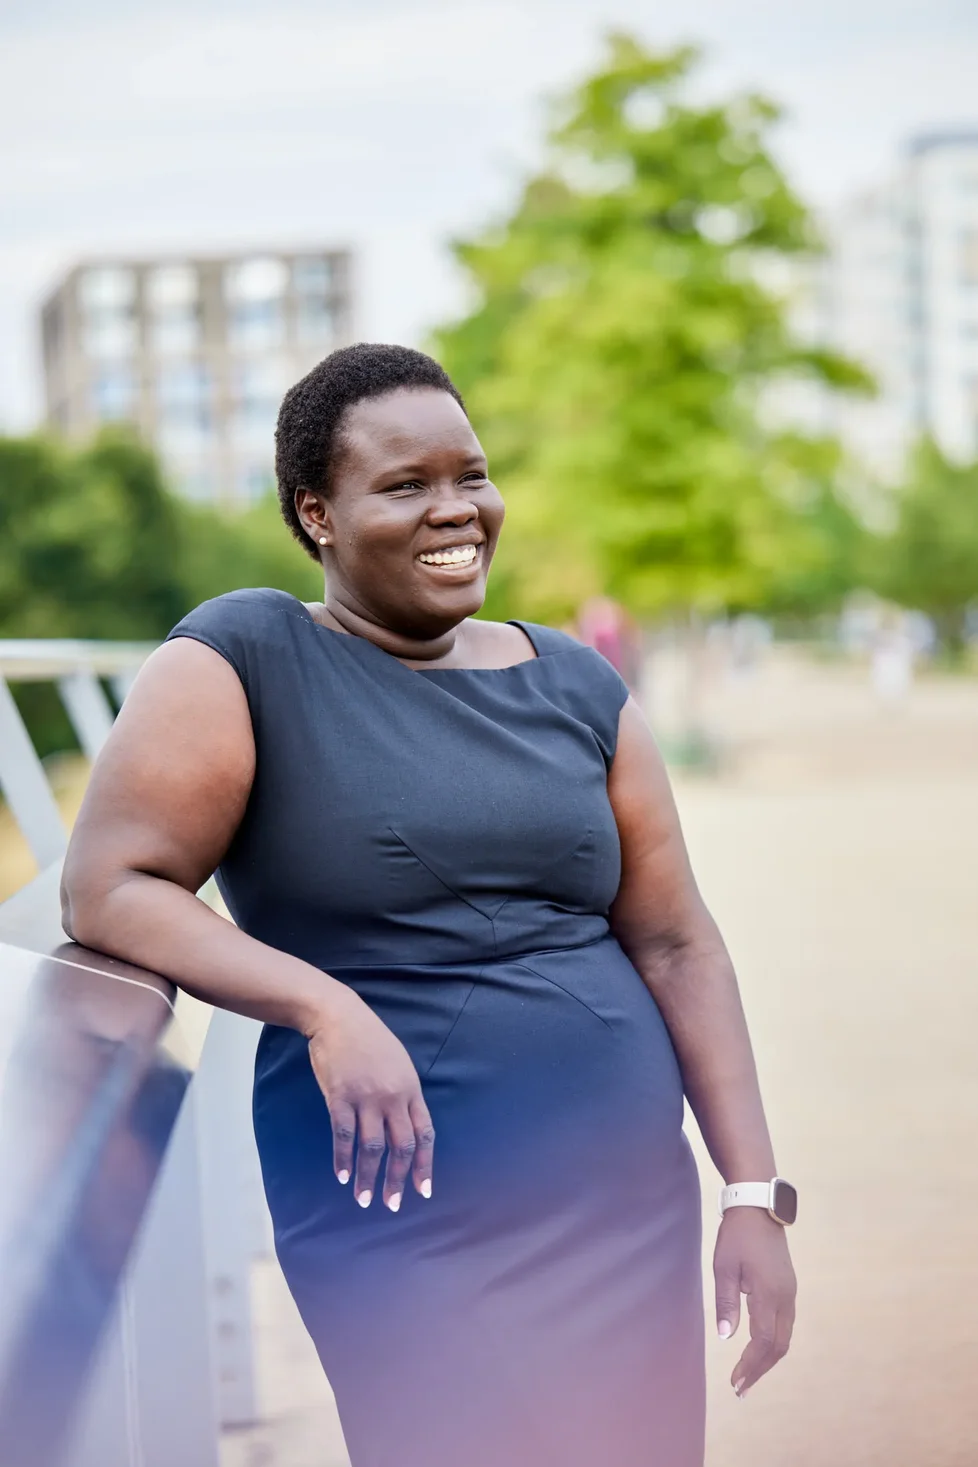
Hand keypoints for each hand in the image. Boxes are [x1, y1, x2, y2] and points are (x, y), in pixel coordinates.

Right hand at [307, 986, 434, 1211]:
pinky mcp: (340, 1096)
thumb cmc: (369, 1039)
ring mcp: (366, 1097)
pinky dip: (343, 1159)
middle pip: (401, 1146)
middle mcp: (393, 1096)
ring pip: (372, 1147)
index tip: (423, 1190)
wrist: (339, 1016)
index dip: (424, 1165)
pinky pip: (343, 1135)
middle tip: (392, 1205)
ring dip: (369, 1177)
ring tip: (364, 1199)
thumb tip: (403, 1126)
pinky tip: (342, 1176)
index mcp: (411, 1089)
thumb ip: (403, 1095)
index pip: (424, 1134)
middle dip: (397, 1179)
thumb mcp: (398, 1064)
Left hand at [714, 1208, 795, 1397]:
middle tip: (740, 1388)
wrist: (759, 1205)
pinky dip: (772, 1342)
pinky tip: (758, 1347)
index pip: (763, 1342)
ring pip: (784, 1336)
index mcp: (769, 1293)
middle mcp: (786, 1297)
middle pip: (779, 1346)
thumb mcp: (724, 1267)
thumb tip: (726, 1336)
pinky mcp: (788, 1286)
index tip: (735, 1383)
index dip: (750, 1366)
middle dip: (760, 1369)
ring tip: (748, 1373)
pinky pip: (785, 1323)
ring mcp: (790, 1292)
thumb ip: (726, 1302)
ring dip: (768, 1358)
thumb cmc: (737, 1234)